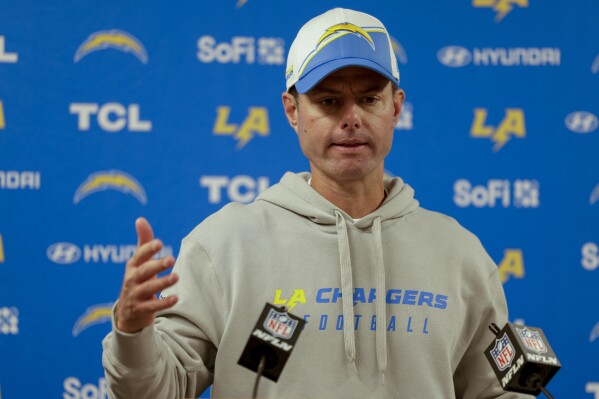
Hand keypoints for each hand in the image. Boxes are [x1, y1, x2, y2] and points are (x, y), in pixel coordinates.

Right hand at [115, 217, 178, 332]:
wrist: (127, 313)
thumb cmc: (137, 280)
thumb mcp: (139, 262)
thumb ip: (143, 242)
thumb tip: (140, 219)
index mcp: (133, 266)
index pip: (140, 255)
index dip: (148, 249)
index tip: (159, 243)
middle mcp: (132, 279)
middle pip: (145, 271)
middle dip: (157, 265)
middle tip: (171, 259)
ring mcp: (135, 295)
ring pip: (149, 288)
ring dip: (163, 282)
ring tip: (176, 277)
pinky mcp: (141, 310)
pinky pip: (153, 306)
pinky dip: (164, 302)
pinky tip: (176, 298)